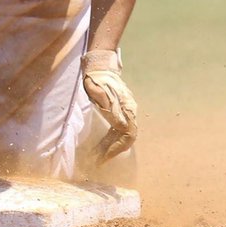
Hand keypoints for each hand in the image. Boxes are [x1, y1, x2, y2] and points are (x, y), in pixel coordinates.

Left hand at [81, 49, 137, 163]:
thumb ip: (107, 106)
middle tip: (98, 161)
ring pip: (123, 135)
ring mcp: (126, 110)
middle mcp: (129, 111)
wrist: (100, 65)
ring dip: (111, 146)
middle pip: (126, 138)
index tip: (104, 157)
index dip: (117, 148)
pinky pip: (119, 130)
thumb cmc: (96, 78)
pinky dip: (111, 140)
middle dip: (113, 151)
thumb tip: (120, 124)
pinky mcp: (121, 110)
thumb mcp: (97, 90)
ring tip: (97, 156)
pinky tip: (101, 145)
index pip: (128, 134)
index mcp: (125, 108)